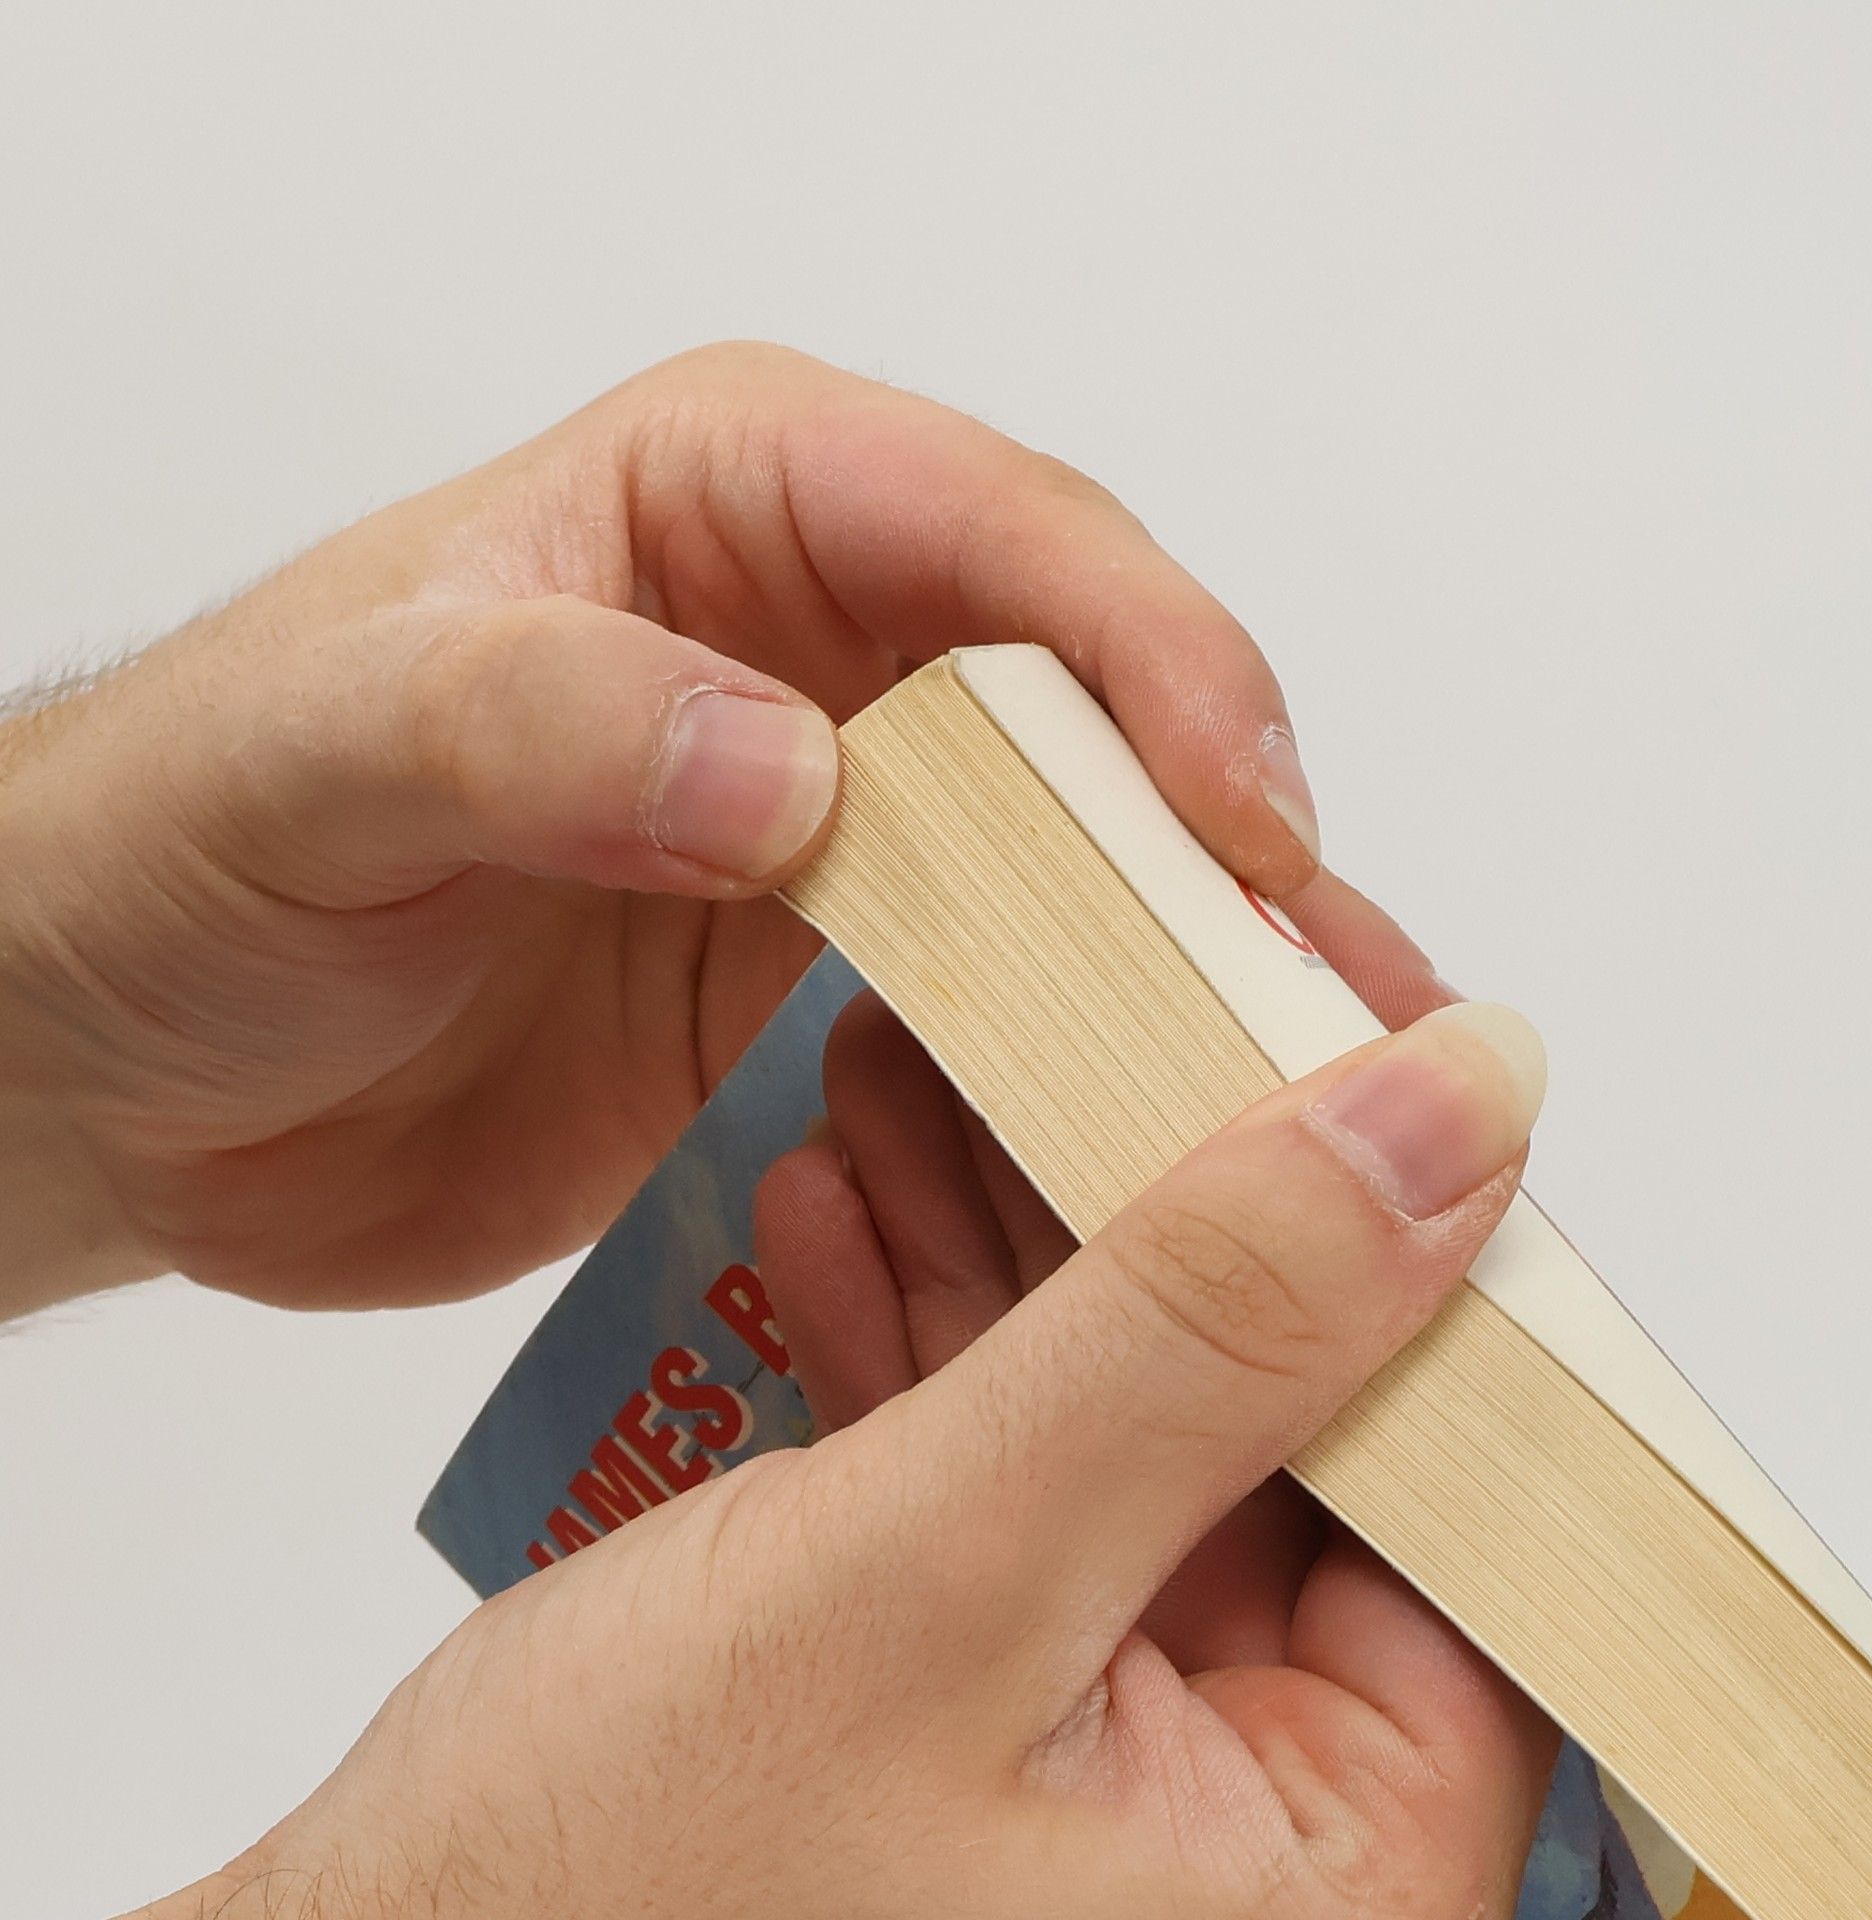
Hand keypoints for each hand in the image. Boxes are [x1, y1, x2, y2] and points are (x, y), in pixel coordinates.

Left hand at [0, 340, 1378, 1318]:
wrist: (128, 1058)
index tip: (1233, 809)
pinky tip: (1164, 1150)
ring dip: (1196, 963)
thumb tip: (785, 769)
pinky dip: (1088, 1070)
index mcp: (727, 506)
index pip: (1001, 533)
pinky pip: (1001, 1010)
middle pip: (1096, 707)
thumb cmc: (184, 846)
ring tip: (1315, 1081)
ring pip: (1082, 867)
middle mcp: (815, 651)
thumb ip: (531, 722)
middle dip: (1232, 831)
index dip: (1150, 655)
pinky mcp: (820, 988)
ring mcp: (836, 830)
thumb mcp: (319, 744)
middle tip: (1336, 983)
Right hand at [154, 1004, 1555, 1919]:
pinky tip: (840, 1216)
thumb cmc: (584, 1916)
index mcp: (1329, 1882)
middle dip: (1141, 1214)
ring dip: (1004, 1254)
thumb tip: (1454, 1112)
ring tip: (914, 1078)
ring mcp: (1097, 1783)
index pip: (1475, 1499)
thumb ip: (1204, 1331)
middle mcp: (1242, 1854)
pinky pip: (997, 1501)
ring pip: (1117, 1444)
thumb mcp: (935, 1571)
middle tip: (1082, 1022)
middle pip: (1278, 1444)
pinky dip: (923, 1360)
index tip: (1314, 1036)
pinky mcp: (969, 1720)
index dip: (1404, 1243)